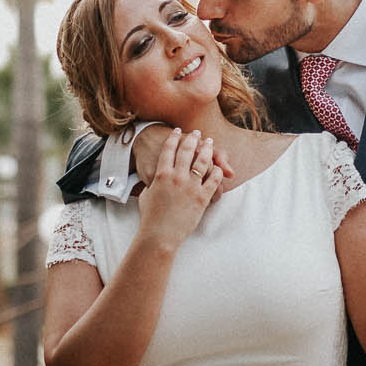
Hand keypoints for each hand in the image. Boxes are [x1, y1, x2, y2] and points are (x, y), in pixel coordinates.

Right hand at [135, 129, 223, 248]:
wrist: (159, 234)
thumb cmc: (150, 217)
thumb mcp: (146, 196)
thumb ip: (152, 185)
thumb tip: (154, 181)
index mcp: (161, 174)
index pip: (169, 149)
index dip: (173, 138)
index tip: (177, 131)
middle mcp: (177, 177)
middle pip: (187, 151)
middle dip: (192, 139)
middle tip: (197, 133)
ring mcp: (190, 187)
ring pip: (202, 161)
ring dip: (207, 150)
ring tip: (209, 143)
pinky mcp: (201, 198)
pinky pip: (213, 180)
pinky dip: (217, 171)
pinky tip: (218, 168)